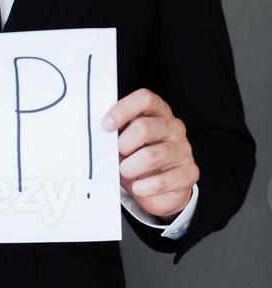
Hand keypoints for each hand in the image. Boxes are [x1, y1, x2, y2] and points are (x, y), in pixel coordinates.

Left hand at [102, 88, 198, 220]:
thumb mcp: (125, 140)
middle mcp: (173, 127)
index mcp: (157, 112)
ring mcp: (183, 149)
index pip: (145, 99)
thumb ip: (115, 131)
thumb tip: (98, 133)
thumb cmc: (137, 157)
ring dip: (130, 168)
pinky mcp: (189, 173)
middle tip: (118, 154)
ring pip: (150, 156)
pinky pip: (162, 181)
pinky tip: (139, 187)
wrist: (157, 188)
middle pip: (143, 127)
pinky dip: (144, 187)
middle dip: (123, 145)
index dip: (123, 110)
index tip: (106, 126)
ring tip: (126, 171)